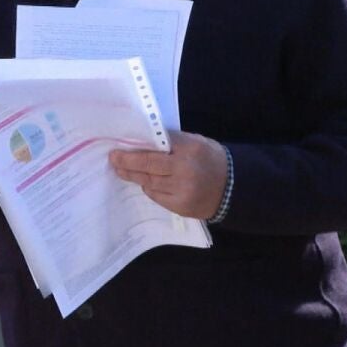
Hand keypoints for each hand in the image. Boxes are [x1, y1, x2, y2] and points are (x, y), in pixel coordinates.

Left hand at [109, 131, 227, 219]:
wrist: (234, 189)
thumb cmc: (210, 160)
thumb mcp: (196, 142)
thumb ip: (172, 142)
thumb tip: (143, 141)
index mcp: (189, 149)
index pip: (155, 146)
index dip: (134, 149)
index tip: (117, 148)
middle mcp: (184, 170)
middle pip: (147, 166)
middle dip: (127, 162)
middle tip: (113, 159)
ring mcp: (182, 190)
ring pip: (149, 182)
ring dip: (133, 176)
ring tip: (121, 170)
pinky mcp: (180, 206)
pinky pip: (156, 195)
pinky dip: (149, 187)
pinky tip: (144, 182)